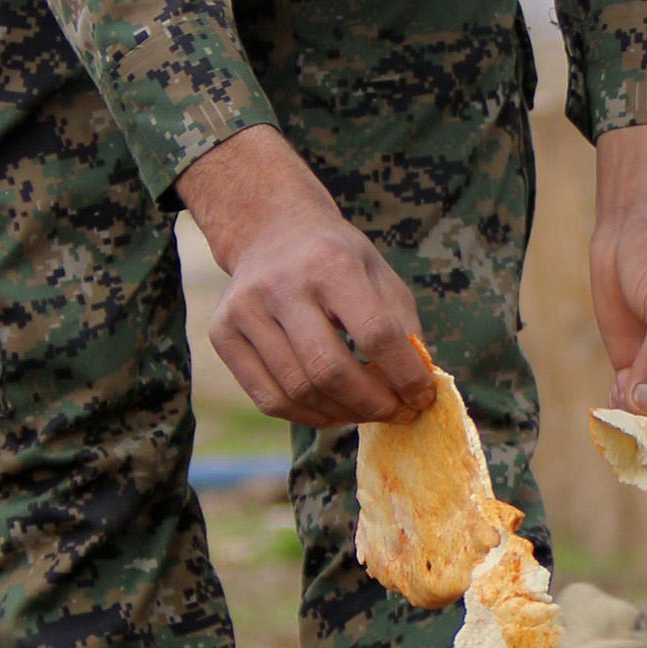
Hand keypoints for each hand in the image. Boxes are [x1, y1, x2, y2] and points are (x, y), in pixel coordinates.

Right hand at [178, 126, 436, 430]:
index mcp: (332, 262)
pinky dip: (308, 416)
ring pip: (298, 391)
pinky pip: (269, 399)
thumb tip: (418, 389)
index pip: (375, 333)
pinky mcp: (222, 334)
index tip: (423, 398)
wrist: (272, 231)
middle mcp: (282, 284)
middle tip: (397, 414)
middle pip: (330, 370)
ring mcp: (245, 310)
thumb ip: (403, 327)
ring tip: (367, 412)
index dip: (405, 375)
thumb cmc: (337, 258)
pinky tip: (333, 411)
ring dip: (343, 415)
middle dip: (373, 405)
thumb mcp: (379, 273)